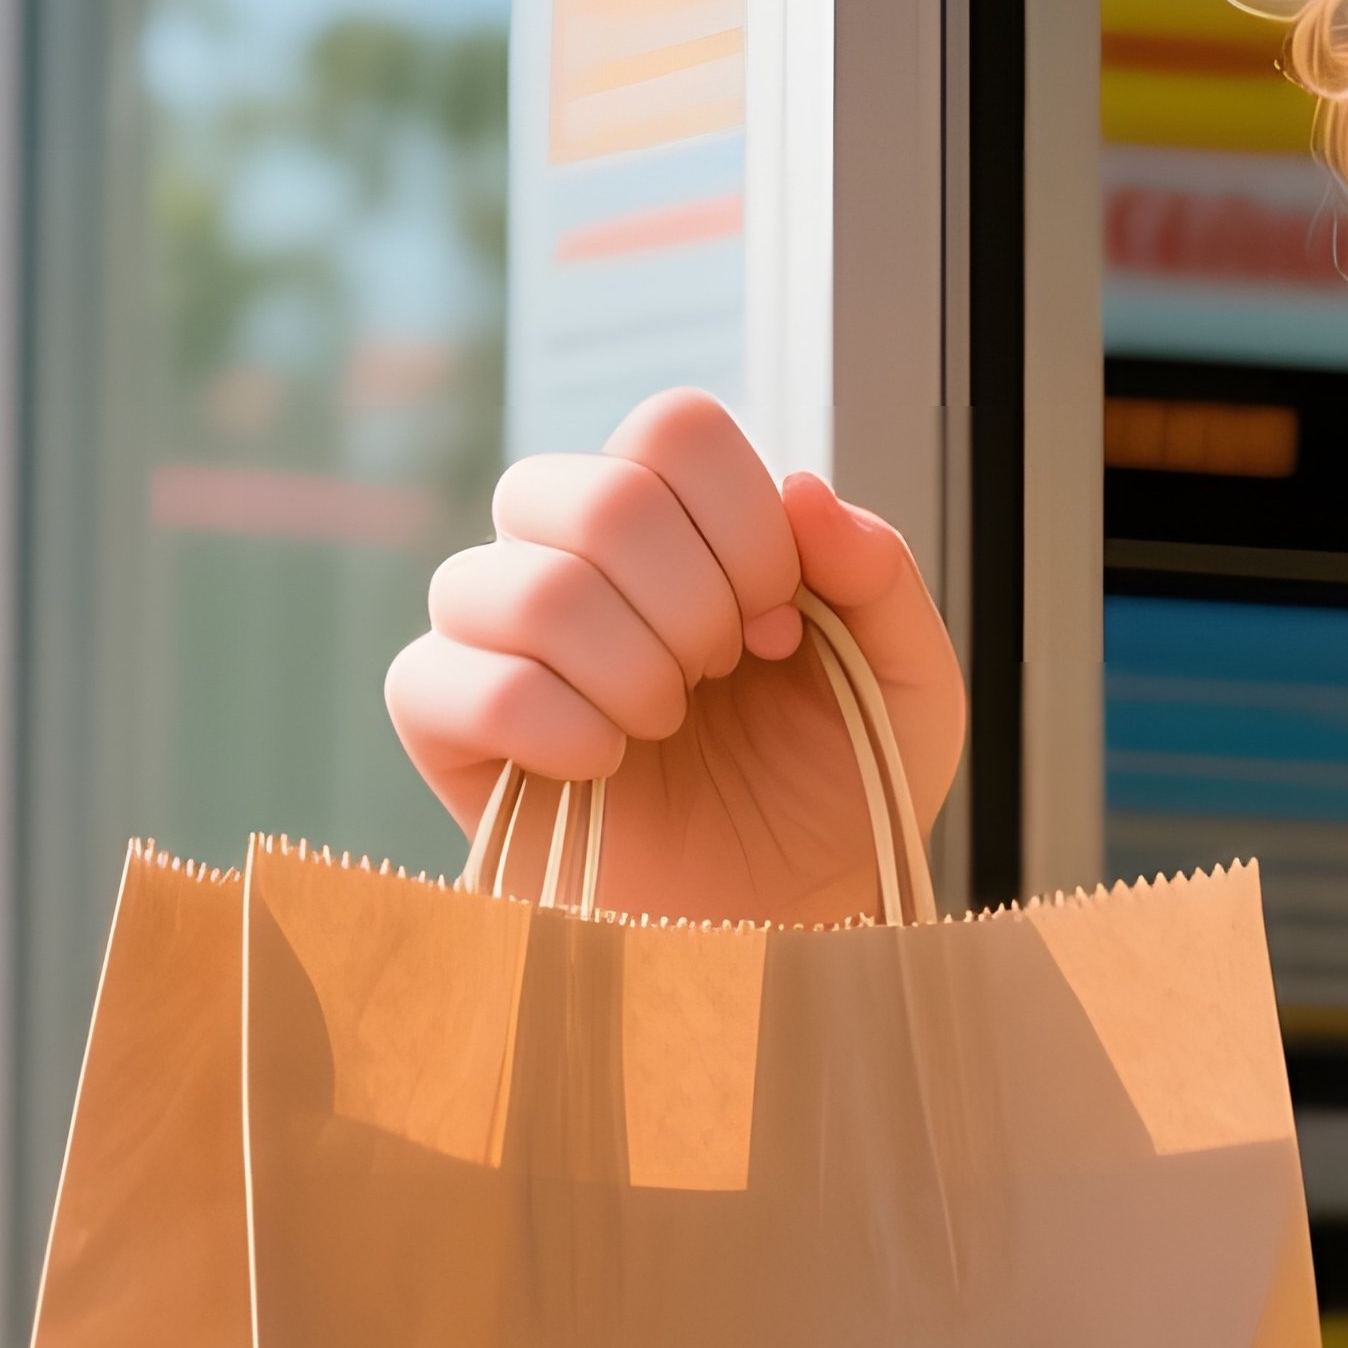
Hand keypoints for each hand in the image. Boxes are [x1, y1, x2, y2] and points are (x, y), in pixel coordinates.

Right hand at [385, 388, 966, 924]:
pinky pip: (439, 677)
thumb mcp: (908, 682)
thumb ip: (880, 574)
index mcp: (683, 521)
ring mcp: (501, 633)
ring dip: (625, 669)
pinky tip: (604, 765)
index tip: (781, 622)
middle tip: (720, 676)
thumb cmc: (833, 789)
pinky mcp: (447, 723)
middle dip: (689, 601)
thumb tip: (802, 489)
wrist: (779, 918)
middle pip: (590, 490)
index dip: (742, 522)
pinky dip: (548, 726)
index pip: (674, 428)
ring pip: (512, 581)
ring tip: (663, 725)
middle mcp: (579, 553)